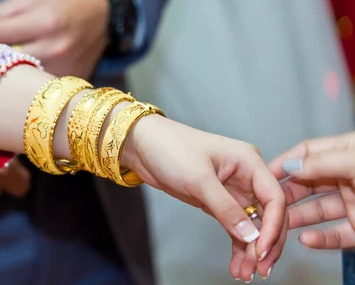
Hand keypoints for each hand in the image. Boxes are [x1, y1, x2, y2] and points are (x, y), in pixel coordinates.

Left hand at [0, 0, 109, 78]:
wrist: (103, 10)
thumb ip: (4, 15)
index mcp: (41, 21)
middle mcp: (54, 47)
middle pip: (5, 66)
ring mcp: (65, 68)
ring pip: (22, 83)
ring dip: (1, 81)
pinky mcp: (72, 80)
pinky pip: (40, 88)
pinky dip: (25, 87)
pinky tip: (13, 85)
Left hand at [126, 115, 285, 281]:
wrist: (143, 145)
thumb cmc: (170, 148)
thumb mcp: (198, 178)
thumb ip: (225, 207)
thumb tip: (250, 235)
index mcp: (249, 161)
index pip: (274, 198)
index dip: (272, 227)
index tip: (262, 251)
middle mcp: (246, 175)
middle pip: (268, 215)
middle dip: (266, 243)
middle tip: (260, 269)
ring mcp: (234, 189)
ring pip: (253, 225)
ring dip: (251, 250)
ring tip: (245, 274)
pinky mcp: (219, 201)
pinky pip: (236, 226)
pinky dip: (238, 245)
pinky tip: (237, 264)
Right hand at [269, 132, 354, 248]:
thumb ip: (323, 162)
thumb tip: (292, 165)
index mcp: (347, 152)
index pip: (307, 153)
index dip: (285, 161)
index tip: (263, 172)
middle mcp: (347, 176)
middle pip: (307, 184)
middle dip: (284, 195)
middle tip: (263, 203)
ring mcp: (354, 203)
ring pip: (317, 211)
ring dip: (296, 218)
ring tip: (276, 225)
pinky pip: (336, 235)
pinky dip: (320, 239)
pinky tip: (306, 239)